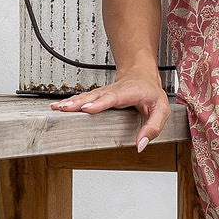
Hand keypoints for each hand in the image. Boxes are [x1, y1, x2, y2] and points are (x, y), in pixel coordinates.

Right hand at [49, 70, 169, 151]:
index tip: (87, 109)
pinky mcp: (97, 95)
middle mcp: (113, 91)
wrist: (142, 73)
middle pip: (94, 97)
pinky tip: (59, 106)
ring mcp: (104, 92)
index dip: (100, 104)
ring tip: (57, 108)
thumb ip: (153, 128)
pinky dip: (70, 102)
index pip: (113, 98)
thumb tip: (140, 145)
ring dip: (71, 102)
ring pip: (86, 96)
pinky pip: (83, 98)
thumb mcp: (161, 110)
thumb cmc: (152, 93)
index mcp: (129, 92)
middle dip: (78, 103)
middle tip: (65, 109)